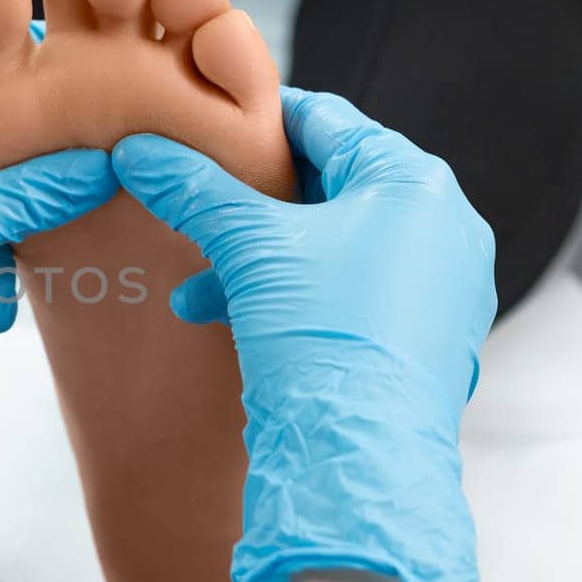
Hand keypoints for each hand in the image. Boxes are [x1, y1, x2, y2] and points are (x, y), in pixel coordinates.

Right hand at [112, 87, 494, 581]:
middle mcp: (444, 227)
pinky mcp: (425, 341)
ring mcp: (441, 289)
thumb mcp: (249, 247)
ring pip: (331, 248)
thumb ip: (194, 189)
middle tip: (196, 211)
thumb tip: (136, 149)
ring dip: (258, 262)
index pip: (326, 121)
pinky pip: (349, 296)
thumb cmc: (324, 336)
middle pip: (327, 187)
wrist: (357, 460)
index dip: (254, 123)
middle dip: (249, 207)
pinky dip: (292, 299)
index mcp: (417, 183)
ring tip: (198, 289)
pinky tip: (234, 323)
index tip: (204, 130)